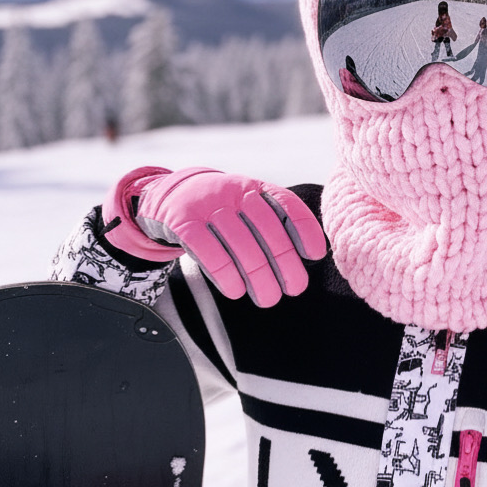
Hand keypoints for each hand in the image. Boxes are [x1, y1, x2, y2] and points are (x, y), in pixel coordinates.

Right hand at [102, 166, 326, 305]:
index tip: (315, 255)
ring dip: (257, 276)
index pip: (286, 203)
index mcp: (255, 188)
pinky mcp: (183, 222)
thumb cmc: (222, 211)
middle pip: (266, 230)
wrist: (171, 195)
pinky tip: (236, 290)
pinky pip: (208, 250)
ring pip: (239, 244)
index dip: (304, 228)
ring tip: (268, 299)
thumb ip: (272, 224)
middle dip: (284, 262)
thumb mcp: (246, 207)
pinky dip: (225, 274)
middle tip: (295, 288)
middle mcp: (234, 192)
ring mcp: (208, 205)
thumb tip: (306, 258)